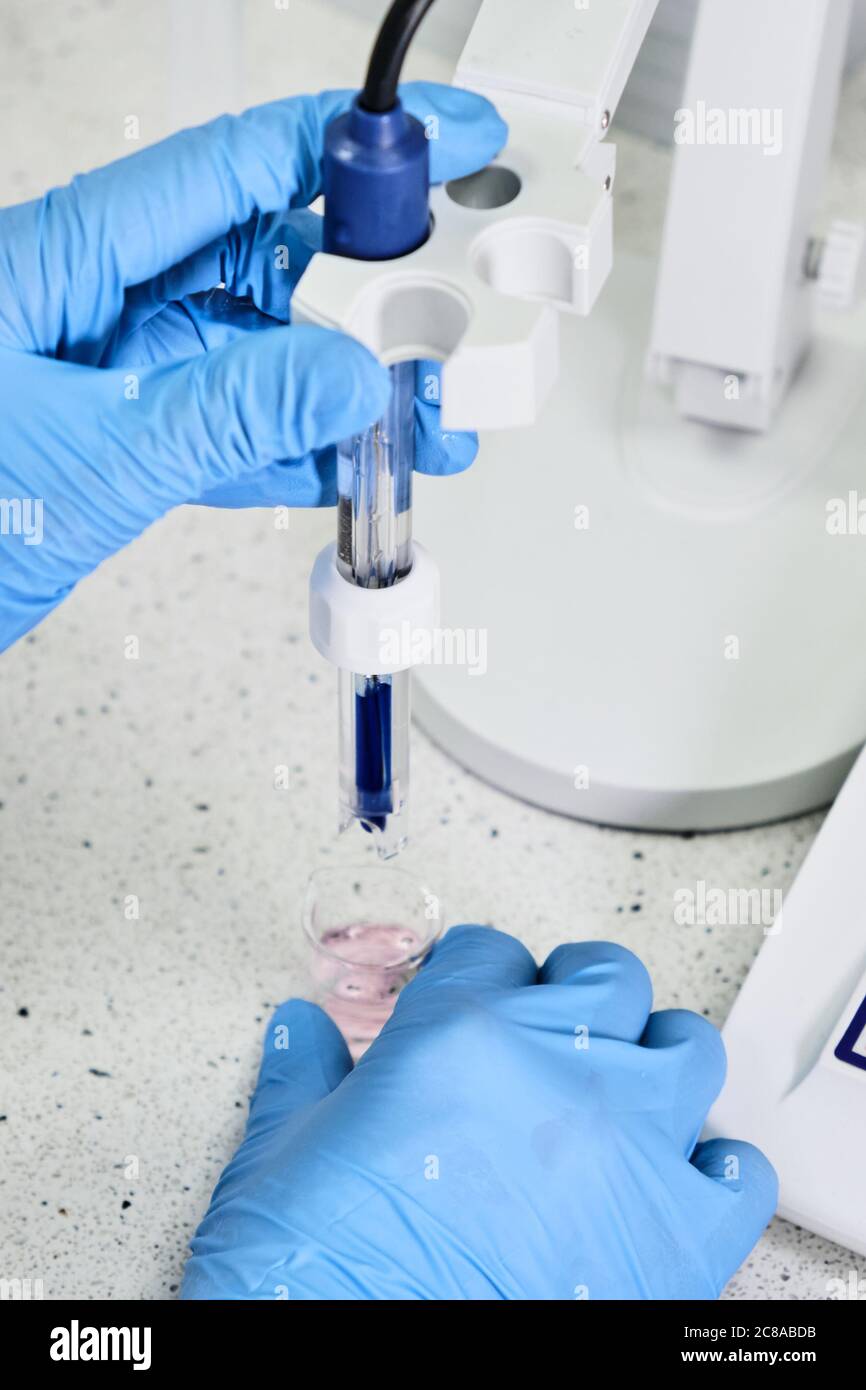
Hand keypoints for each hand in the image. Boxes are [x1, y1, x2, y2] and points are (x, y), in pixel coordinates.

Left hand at [0, 84, 505, 648]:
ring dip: (350, 388)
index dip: (353, 148)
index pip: (235, 169)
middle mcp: (99, 300)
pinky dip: (297, 450)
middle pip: (267, 258)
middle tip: (455, 318)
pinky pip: (235, 427)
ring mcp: (117, 372)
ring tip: (427, 418)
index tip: (448, 138)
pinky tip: (355, 465)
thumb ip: (228, 416)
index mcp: (67, 258)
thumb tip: (352, 378)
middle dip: (375, 290)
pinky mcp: (127, 439)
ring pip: (262, 352)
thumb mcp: (88, 458)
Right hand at [182, 929, 776, 1300]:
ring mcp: (627, 1149)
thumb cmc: (316, 1272)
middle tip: (554, 1026)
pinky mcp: (676, 1238)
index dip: (480, 974)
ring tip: (626, 1087)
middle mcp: (556, 1070)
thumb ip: (302, 1078)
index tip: (477, 996)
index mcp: (459, 1035)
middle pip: (607, 977)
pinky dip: (716, 1172)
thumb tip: (300, 1030)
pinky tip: (676, 1182)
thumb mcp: (281, 1155)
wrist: (360, 1367)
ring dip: (659, 1057)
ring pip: (688, 1049)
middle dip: (578, 989)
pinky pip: (738, 1174)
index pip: (492, 954)